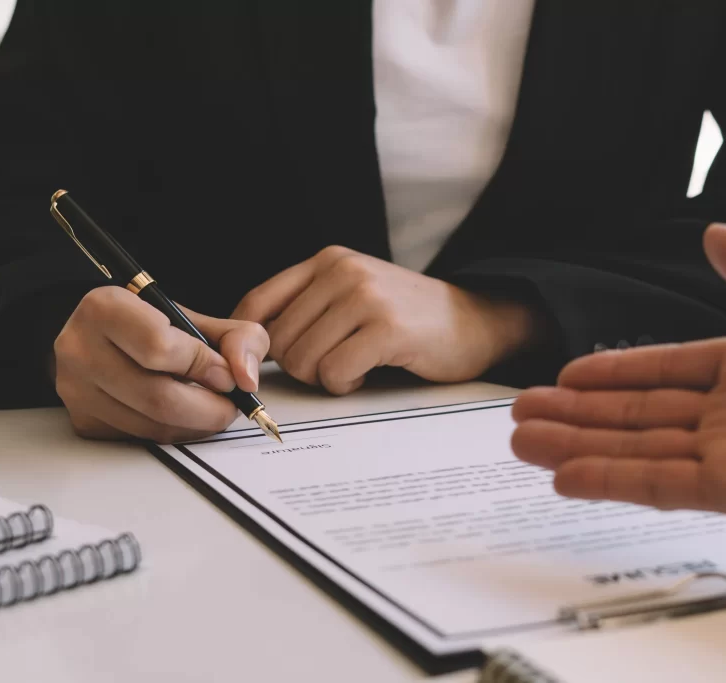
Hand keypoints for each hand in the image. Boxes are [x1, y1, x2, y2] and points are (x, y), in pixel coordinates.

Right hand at [54, 287, 269, 442]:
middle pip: (157, 397)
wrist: (102, 338)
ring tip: (210, 409)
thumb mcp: (198, 317)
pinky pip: (139, 438)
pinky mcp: (82, 421)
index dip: (204, 366)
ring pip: (151, 425)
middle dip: (208, 408)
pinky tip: (182, 416)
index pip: (159, 347)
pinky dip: (172, 432)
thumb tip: (245, 378)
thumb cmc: (151, 325)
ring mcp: (75, 389)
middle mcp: (80, 348)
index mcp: (105, 308)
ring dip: (194, 426)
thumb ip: (237, 338)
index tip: (226, 375)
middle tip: (229, 405)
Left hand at [232, 246, 538, 394]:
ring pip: (303, 360)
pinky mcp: (387, 328)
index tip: (261, 367)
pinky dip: (346, 383)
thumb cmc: (408, 318)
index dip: (250, 344)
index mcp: (327, 260)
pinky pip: (334, 373)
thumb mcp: (352, 295)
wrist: (476, 321)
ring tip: (355, 364)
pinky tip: (369, 371)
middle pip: (278, 341)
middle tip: (334, 363)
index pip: (257, 303)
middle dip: (299, 367)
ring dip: (325, 377)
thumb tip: (249, 347)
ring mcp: (366, 297)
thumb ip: (306, 308)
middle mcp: (342, 271)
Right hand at [511, 224, 725, 518]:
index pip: (665, 372)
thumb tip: (712, 238)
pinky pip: (661, 484)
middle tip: (522, 415)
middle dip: (577, 415)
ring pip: (637, 450)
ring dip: (577, 446)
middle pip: (638, 415)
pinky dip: (610, 479)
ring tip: (521, 441)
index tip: (565, 376)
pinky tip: (563, 474)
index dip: (613, 374)